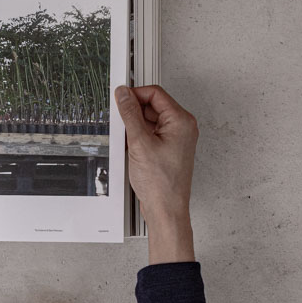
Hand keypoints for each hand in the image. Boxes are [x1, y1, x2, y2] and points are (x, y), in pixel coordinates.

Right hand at [115, 85, 197, 263]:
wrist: (166, 209)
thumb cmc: (161, 183)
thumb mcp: (139, 142)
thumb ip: (129, 114)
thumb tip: (123, 95)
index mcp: (181, 121)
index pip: (155, 94)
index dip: (135, 94)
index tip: (119, 99)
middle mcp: (182, 127)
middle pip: (152, 105)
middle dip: (133, 111)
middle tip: (120, 121)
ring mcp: (175, 139)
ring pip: (149, 120)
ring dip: (134, 126)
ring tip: (127, 140)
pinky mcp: (167, 149)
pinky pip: (149, 133)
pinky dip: (137, 137)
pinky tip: (130, 148)